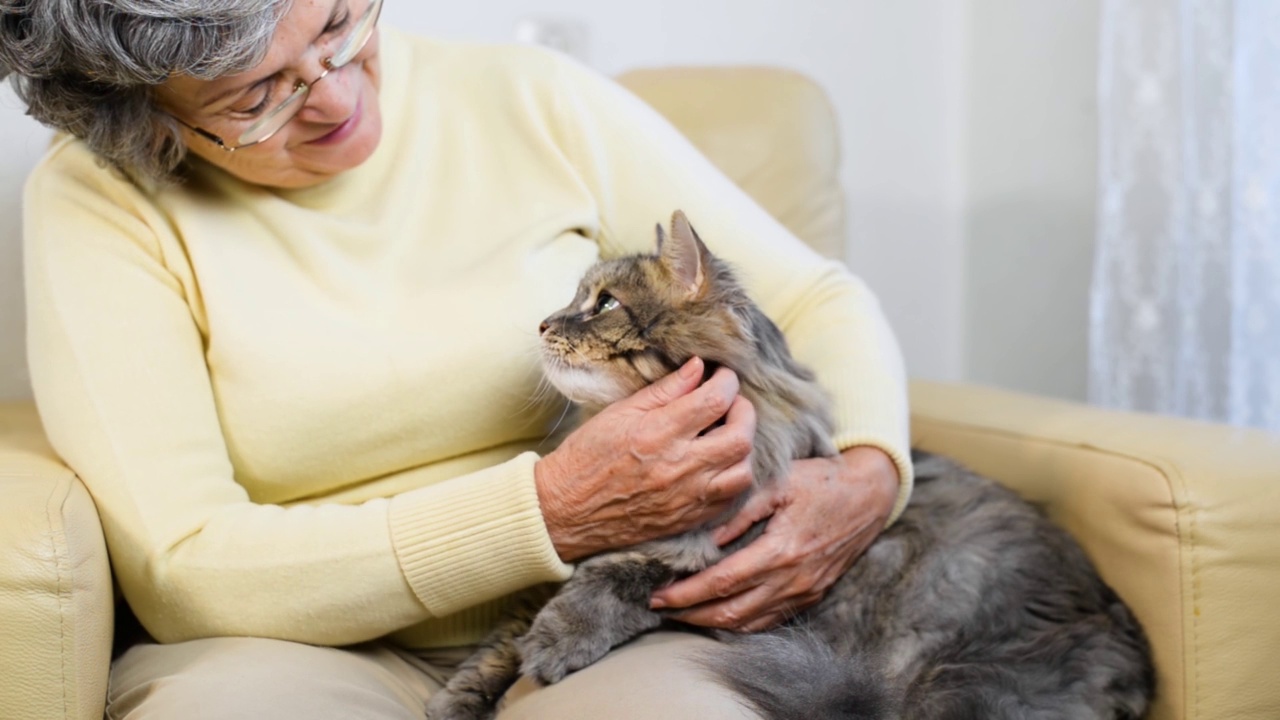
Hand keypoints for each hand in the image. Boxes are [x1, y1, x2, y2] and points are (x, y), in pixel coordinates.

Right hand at [535, 357, 756, 561]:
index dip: (727, 381)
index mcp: (659, 433)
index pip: (715, 399)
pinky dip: (732, 478)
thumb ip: (665, 391)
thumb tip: (698, 367)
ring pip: (743, 472)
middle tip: (731, 404)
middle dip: (744, 413)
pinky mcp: (687, 519)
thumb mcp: (620, 412)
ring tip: (726, 436)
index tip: (721, 376)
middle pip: (740, 437)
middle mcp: (678, 467)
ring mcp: (686, 497)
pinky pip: (730, 500)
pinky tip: (718, 465)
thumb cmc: (587, 456)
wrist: (565, 509)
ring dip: (742, 449)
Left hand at [649, 445, 898, 631]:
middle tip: (657, 606)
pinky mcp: (810, 596)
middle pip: (731, 612)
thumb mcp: (779, 483)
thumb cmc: (820, 482)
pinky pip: (768, 621)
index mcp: (781, 551)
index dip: (687, 593)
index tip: (658, 593)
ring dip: (709, 622)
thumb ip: (740, 509)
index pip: (722, 583)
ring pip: (748, 623)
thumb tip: (706, 538)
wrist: (868, 496)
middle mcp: (792, 580)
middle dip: (689, 613)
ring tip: (679, 612)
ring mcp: (803, 593)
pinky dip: (739, 623)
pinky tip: (716, 614)